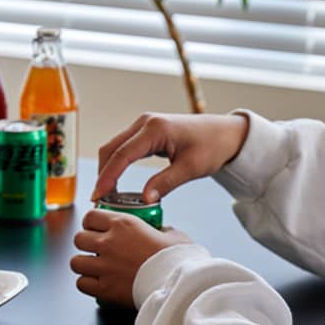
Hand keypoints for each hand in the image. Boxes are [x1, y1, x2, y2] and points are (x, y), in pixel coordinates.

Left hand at [71, 208, 192, 307]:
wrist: (178, 285)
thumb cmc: (178, 260)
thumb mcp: (173, 234)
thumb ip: (160, 230)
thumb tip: (160, 232)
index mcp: (123, 224)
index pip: (90, 216)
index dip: (91, 223)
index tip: (96, 228)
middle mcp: (109, 243)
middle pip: (78, 239)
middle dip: (85, 244)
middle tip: (95, 249)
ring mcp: (104, 266)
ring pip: (75, 262)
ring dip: (84, 265)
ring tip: (94, 268)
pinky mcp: (104, 288)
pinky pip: (82, 284)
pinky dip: (87, 284)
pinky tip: (97, 284)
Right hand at [92, 112, 249, 203]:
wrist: (226, 134)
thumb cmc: (212, 147)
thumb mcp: (190, 168)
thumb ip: (166, 183)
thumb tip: (145, 199)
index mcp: (154, 129)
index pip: (121, 155)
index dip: (107, 178)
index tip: (98, 196)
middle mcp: (145, 123)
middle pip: (110, 149)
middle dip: (102, 175)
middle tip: (99, 200)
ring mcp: (144, 126)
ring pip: (114, 148)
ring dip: (107, 170)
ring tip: (106, 195)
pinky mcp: (146, 132)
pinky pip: (123, 148)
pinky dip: (116, 165)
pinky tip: (116, 183)